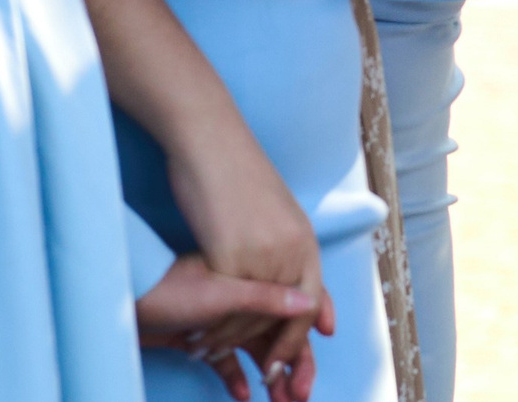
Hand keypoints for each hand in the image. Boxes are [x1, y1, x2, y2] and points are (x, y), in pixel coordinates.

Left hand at [137, 252, 320, 401]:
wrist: (125, 298)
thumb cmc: (172, 289)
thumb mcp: (223, 293)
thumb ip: (265, 299)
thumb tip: (307, 302)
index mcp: (255, 279)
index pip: (293, 307)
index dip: (309, 335)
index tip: (313, 367)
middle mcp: (243, 298)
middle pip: (278, 334)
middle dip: (293, 366)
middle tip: (300, 396)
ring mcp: (221, 320)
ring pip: (256, 351)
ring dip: (270, 377)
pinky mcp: (201, 337)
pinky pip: (226, 360)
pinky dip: (235, 377)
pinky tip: (243, 395)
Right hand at [162, 119, 331, 401]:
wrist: (210, 140)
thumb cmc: (236, 175)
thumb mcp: (276, 216)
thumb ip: (292, 254)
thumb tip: (309, 293)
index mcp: (305, 240)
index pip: (311, 301)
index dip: (302, 338)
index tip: (293, 367)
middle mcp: (292, 251)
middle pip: (290, 317)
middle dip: (282, 355)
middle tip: (275, 385)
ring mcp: (262, 255)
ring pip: (255, 317)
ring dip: (242, 346)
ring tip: (234, 369)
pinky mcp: (229, 256)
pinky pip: (225, 305)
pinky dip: (217, 328)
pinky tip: (206, 341)